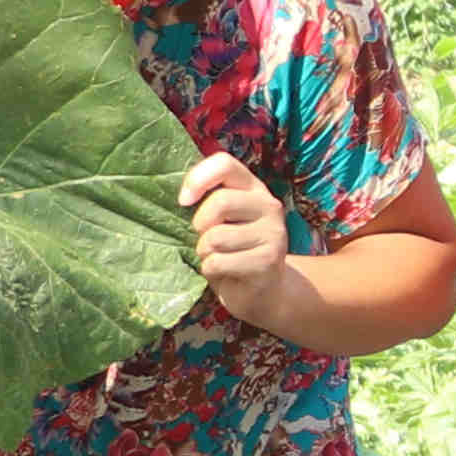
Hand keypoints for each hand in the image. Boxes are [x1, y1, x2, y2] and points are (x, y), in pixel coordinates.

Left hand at [183, 150, 294, 324]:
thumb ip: (209, 201)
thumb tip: (183, 197)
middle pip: (220, 202)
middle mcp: (269, 206)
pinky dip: (212, 271)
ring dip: (206, 252)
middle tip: (206, 238)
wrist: (264, 291)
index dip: (198, 178)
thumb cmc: (233, 250)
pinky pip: (219, 262)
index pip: (225, 164)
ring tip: (218, 257)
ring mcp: (273, 234)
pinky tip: (226, 273)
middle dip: (201, 225)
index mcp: (253, 188)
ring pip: (216, 237)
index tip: (184, 201)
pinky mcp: (268, 261)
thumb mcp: (223, 220)